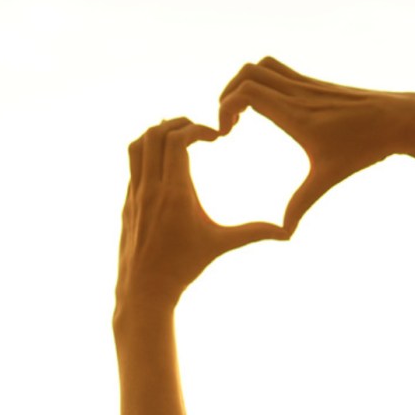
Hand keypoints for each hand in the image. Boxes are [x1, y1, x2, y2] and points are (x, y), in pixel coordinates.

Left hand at [116, 117, 286, 305]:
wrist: (145, 291)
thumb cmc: (183, 268)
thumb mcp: (219, 245)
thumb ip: (252, 233)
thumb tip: (287, 234)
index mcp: (175, 193)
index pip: (177, 139)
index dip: (197, 128)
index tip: (214, 137)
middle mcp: (151, 190)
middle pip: (154, 134)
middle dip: (177, 123)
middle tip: (197, 130)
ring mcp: (135, 196)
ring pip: (136, 146)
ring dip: (156, 134)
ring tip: (178, 138)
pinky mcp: (127, 204)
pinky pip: (132, 166)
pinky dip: (147, 154)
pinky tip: (165, 162)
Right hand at [219, 57, 414, 231]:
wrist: (397, 120)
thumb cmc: (364, 148)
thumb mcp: (328, 178)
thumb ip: (301, 204)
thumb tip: (284, 234)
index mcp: (295, 114)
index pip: (248, 92)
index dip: (225, 108)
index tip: (226, 134)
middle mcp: (298, 93)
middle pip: (249, 72)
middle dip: (227, 95)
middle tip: (228, 124)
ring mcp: (307, 85)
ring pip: (262, 65)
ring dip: (243, 84)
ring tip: (241, 115)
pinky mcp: (314, 84)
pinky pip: (278, 71)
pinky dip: (261, 84)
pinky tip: (265, 111)